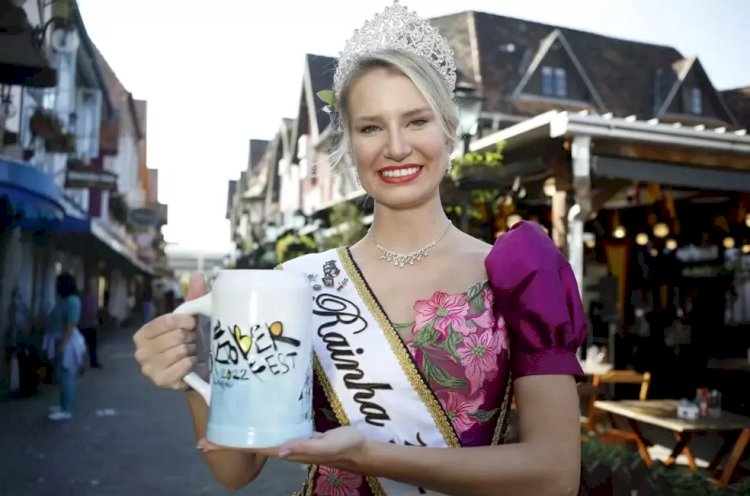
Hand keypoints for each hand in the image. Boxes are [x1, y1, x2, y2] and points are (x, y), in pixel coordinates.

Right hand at [133, 274, 206, 389]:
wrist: (196, 372)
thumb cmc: (190, 343)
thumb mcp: (189, 321)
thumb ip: (192, 298)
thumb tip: (197, 275)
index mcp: (143, 333)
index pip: (167, 321)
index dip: (185, 322)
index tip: (193, 324)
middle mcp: (140, 351)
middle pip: (176, 337)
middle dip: (190, 339)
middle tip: (192, 343)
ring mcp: (148, 369)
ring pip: (181, 351)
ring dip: (192, 352)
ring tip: (191, 353)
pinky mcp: (160, 381)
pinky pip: (183, 366)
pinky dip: (192, 364)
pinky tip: (191, 365)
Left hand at [197, 427, 367, 470]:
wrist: (358, 448)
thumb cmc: (344, 446)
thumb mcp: (327, 445)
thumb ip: (305, 447)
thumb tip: (279, 450)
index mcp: (286, 449)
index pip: (250, 448)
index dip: (228, 445)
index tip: (205, 443)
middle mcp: (283, 446)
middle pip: (248, 443)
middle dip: (227, 440)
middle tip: (205, 434)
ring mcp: (289, 440)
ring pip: (258, 436)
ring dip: (240, 433)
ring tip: (224, 422)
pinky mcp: (297, 431)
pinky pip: (271, 429)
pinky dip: (257, 425)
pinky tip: (254, 417)